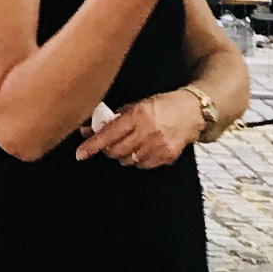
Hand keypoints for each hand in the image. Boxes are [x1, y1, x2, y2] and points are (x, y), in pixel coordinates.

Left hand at [77, 90, 205, 168]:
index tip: (80, 153)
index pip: (109, 134)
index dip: (92, 145)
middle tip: (110, 143)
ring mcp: (158, 146)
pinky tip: (143, 148)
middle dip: (108, 149)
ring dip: (123, 154)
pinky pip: (142, 166)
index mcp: (138, 115)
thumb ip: (112, 119)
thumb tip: (88, 130)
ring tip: (131, 142)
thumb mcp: (135, 106)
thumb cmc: (162, 105)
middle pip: (116, 150)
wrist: (191, 112)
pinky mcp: (166, 157)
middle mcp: (148, 132)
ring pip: (128, 160)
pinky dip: (138, 160)